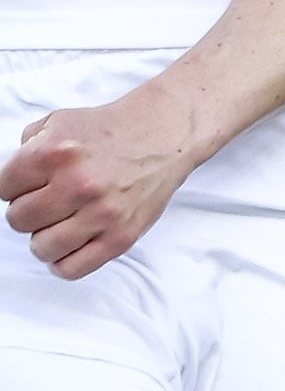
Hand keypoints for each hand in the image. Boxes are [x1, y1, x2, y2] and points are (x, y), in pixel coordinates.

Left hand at [2, 92, 208, 278]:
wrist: (163, 135)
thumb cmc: (112, 131)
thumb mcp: (59, 123)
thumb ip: (27, 149)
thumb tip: (12, 182)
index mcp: (53, 154)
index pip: (4, 190)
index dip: (15, 188)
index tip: (32, 186)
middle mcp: (77, 184)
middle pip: (19, 220)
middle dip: (29, 212)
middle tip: (48, 203)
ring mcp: (101, 213)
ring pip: (42, 247)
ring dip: (44, 238)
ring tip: (58, 225)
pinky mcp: (121, 237)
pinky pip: (73, 268)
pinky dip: (62, 262)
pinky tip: (69, 246)